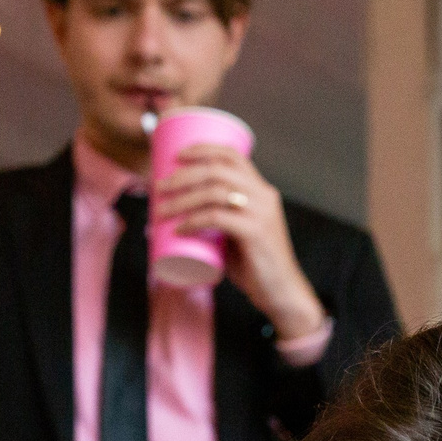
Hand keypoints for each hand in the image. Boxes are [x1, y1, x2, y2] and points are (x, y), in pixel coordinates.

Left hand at [149, 142, 325, 342]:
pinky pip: (218, 217)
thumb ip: (217, 221)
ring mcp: (261, 213)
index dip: (203, 149)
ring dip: (183, 198)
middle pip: (218, 170)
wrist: (281, 291)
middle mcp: (264, 196)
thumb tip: (173, 219)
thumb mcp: (238, 233)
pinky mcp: (255, 232)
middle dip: (184, 174)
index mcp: (261, 190)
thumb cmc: (255, 265)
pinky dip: (195, 220)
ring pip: (215, 191)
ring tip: (162, 210)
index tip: (178, 155)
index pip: (232, 156)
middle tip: (160, 186)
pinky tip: (180, 227)